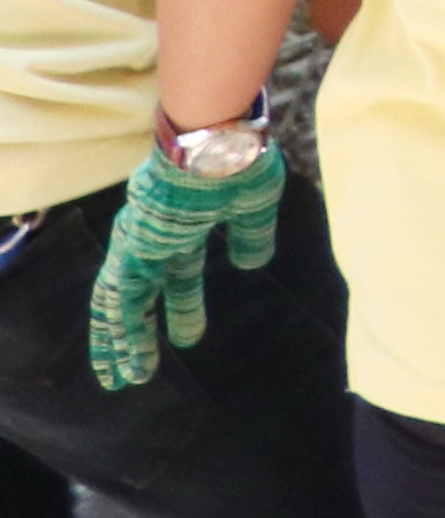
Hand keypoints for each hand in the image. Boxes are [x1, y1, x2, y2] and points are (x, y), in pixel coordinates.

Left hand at [85, 140, 282, 393]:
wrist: (215, 138)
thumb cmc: (238, 160)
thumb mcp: (255, 203)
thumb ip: (251, 235)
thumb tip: (252, 264)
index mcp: (184, 225)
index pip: (177, 273)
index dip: (181, 304)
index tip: (187, 336)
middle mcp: (154, 238)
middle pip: (140, 295)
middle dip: (139, 333)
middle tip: (143, 369)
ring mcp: (139, 244)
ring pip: (120, 303)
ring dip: (121, 342)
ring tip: (125, 379)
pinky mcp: (133, 250)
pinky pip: (117, 300)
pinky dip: (116, 331)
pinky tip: (120, 360)